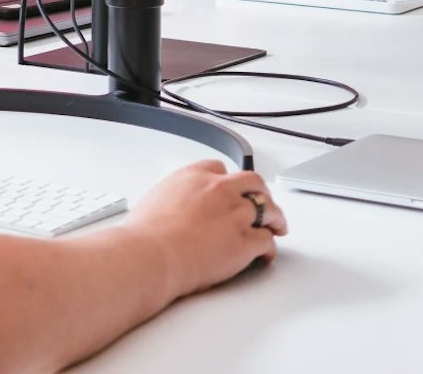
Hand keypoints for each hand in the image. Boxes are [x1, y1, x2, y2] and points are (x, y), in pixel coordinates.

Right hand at [124, 160, 286, 296]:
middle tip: (263, 202)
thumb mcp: (154, 200)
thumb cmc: (145, 235)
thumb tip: (173, 209)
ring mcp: (235, 214)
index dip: (227, 180)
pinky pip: (267, 241)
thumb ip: (173, 198)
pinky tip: (266, 254)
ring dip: (274, 218)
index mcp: (194, 176)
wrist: (151, 255)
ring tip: (277, 226)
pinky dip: (269, 248)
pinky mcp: (245, 241)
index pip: (219, 168)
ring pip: (268, 209)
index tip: (230, 188)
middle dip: (260, 193)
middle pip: (252, 182)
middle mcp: (218, 190)